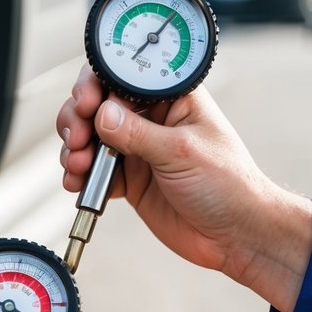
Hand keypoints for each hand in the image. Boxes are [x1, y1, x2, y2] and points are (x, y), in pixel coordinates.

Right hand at [56, 63, 311, 311]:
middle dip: (79, 117)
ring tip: (78, 164)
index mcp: (171, 98)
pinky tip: (77, 183)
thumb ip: (138, 134)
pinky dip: (79, 175)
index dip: (97, 84)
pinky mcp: (129, 179)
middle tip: (78, 137)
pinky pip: (93, 170)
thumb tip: (102, 116)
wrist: (236, 235)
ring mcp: (137, 148)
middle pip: (98, 103)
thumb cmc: (229, 185)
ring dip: (75, 147)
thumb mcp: (183, 152)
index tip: (86, 103)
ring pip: (91, 136)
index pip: (124, 76)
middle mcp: (151, 118)